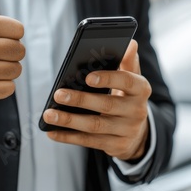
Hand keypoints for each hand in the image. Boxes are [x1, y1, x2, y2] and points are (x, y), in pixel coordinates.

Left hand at [43, 40, 150, 160]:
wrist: (137, 132)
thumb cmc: (126, 97)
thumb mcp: (131, 79)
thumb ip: (127, 62)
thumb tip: (131, 43)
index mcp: (141, 89)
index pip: (127, 81)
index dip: (108, 79)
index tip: (88, 77)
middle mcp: (137, 111)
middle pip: (106, 105)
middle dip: (80, 100)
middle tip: (58, 94)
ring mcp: (127, 130)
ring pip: (95, 126)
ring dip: (69, 121)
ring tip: (48, 114)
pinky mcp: (117, 146)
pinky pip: (89, 142)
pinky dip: (69, 137)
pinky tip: (52, 132)